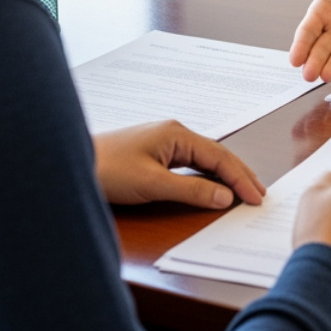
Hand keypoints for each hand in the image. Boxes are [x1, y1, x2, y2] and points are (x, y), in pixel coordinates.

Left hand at [93, 120, 265, 207]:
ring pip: (205, 159)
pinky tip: (213, 186)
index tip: (257, 196)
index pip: (220, 157)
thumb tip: (225, 196)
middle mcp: (175, 134)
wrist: (71, 162)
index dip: (241, 178)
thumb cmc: (107, 169)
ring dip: (225, 176)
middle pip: (216, 155)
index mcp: (177, 134)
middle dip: (240, 174)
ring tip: (244, 191)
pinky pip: (191, 164)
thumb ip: (191, 190)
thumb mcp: (151, 184)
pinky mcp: (155, 154)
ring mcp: (165, 143)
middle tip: (260, 194)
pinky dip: (207, 176)